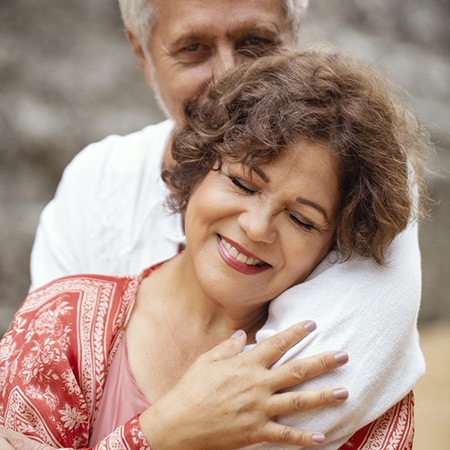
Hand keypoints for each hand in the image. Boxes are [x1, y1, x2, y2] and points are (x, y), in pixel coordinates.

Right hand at [139, 321, 348, 448]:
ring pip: (298, 401)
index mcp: (245, 364)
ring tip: (344, 392)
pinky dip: (304, 438)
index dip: (296, 332)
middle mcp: (257, 384)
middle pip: (297, 371)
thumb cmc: (190, 389)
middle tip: (344, 355)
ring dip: (323, 396)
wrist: (178, 423)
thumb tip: (243, 335)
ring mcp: (259, 409)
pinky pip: (285, 435)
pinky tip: (322, 437)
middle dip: (323, 361)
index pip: (277, 344)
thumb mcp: (207, 360)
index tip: (313, 324)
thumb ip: (228, 347)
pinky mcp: (256, 431)